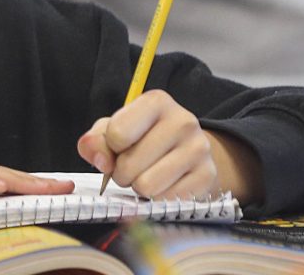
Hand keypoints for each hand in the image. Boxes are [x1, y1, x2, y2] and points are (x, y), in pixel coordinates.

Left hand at [77, 90, 217, 199]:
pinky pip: (165, 201)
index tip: (119, 147)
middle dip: (122, 172)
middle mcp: (183, 121)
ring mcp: (199, 149)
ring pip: (146, 186)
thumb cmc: (144, 138)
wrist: (187, 151)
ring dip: (139, 187)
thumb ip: (96, 141)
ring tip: (148, 174)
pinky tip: (165, 184)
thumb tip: (99, 159)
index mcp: (157, 102)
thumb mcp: (114, 130)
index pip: (117, 134)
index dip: (110, 148)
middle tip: (133, 166)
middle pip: (129, 165)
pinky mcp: (207, 176)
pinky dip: (158, 199)